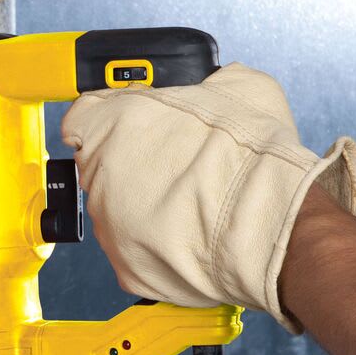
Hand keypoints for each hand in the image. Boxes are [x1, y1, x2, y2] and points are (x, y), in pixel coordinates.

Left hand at [60, 64, 355, 330]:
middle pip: (100, 167)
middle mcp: (98, 175)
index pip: (86, 117)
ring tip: (189, 206)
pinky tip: (189, 238)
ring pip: (116, 214)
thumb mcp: (239, 87)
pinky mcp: (126, 269)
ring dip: (143, 209)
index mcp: (111, 123)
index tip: (134, 127)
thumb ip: (205, 85)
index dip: (113, 120)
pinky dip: (155, 250)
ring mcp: (108, 226)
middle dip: (133, 166)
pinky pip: (134, 255)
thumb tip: (214, 88)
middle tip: (176, 168)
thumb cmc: (252, 155)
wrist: (269, 220)